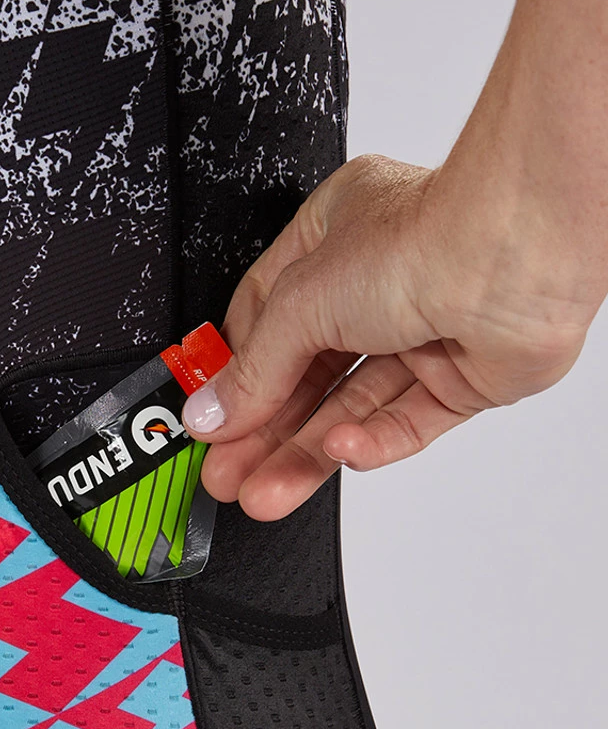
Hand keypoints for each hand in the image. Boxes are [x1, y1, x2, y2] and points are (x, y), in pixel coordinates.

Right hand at [181, 153, 596, 519]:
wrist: (519, 259)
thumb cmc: (424, 238)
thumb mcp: (301, 301)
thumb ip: (254, 368)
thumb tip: (212, 412)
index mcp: (331, 238)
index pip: (263, 315)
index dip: (235, 370)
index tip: (209, 414)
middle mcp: (377, 281)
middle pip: (305, 372)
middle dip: (264, 428)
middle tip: (228, 470)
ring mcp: (422, 330)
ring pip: (350, 405)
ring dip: (305, 451)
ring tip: (265, 490)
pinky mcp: (462, 376)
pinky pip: (404, 422)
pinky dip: (370, 441)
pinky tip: (339, 452)